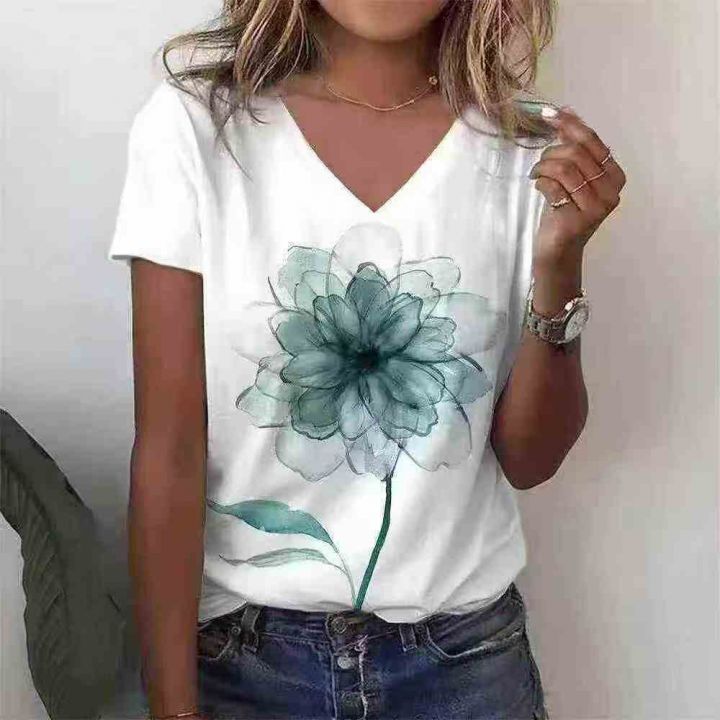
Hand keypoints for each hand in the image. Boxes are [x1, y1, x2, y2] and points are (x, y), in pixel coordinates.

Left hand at [528, 106, 626, 266]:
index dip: (569, 125)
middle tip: (539, 163)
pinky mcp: (576, 220)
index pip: (592, 141)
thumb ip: (574, 147)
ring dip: (543, 166)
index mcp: (615, 176)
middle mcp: (611, 191)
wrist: (559, 249)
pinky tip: (538, 186)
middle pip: (576, 153)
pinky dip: (541, 182)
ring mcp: (596, 207)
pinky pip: (553, 187)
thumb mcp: (573, 177)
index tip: (548, 114)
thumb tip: (567, 111)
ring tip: (536, 174)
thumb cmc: (565, 210)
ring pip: (564, 168)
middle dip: (551, 152)